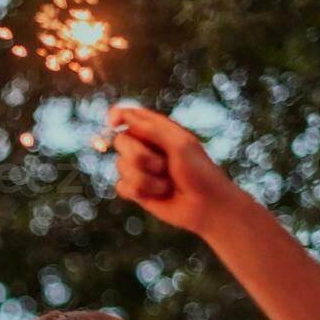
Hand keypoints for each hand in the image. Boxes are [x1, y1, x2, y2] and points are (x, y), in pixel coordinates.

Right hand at [108, 106, 240, 236]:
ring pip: (121, 166)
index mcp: (157, 130)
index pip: (130, 115)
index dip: (118, 115)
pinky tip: (157, 194)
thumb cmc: (197, 172)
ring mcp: (139, 169)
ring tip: (166, 184)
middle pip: (120, 141)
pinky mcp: (136, 189)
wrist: (205, 205)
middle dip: (138, 155)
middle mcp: (145, 147)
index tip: (114, 122)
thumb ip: (151, 129)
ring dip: (145, 178)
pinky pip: (121, 186)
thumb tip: (123, 115)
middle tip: (161, 165)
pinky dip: (140, 191)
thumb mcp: (179, 144)